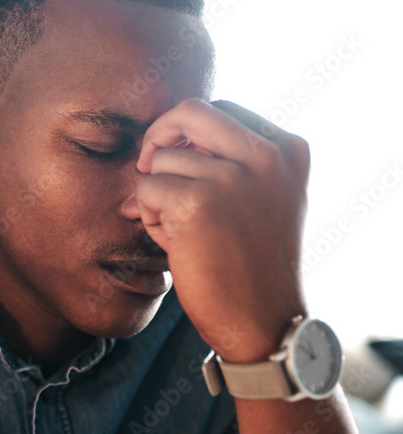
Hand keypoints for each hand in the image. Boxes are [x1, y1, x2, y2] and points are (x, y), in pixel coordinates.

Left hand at [135, 99, 310, 362]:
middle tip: (149, 169)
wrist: (263, 323)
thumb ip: (231, 163)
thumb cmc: (253, 266)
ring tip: (179, 230)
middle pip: (189, 111)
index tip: (178, 162)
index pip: (219, 111)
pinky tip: (174, 244)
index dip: (185, 133)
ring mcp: (233, 176)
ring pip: (161, 160)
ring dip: (156, 194)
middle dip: (157, 137)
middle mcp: (266, 155)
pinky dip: (148, 217)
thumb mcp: (262, 200)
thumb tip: (161, 141)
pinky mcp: (198, 201)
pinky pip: (146, 190)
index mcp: (287, 150)